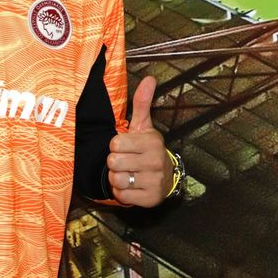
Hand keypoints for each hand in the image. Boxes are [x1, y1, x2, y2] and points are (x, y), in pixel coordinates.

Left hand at [107, 75, 171, 206]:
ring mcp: (155, 181)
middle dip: (115, 163)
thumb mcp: (144, 126)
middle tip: (126, 161)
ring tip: (129, 173)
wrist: (165, 178)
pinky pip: (122, 196)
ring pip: (116, 180)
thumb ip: (142, 103)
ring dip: (117, 178)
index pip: (115, 144)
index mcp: (152, 141)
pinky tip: (132, 186)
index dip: (116, 146)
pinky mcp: (150, 199)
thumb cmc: (147, 149)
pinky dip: (122, 192)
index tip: (126, 146)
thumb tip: (150, 78)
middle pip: (113, 162)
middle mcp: (156, 161)